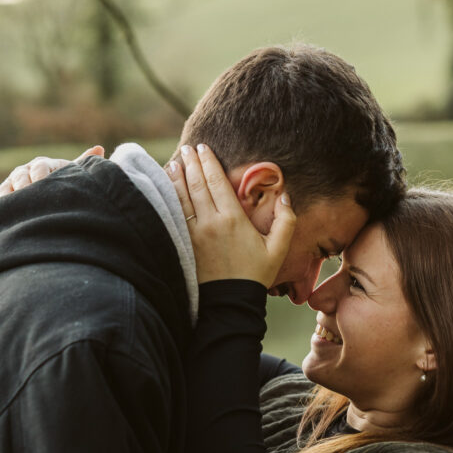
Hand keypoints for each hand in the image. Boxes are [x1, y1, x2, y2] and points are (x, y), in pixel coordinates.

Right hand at [0, 145, 104, 202]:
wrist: (52, 193)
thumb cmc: (64, 183)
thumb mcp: (73, 173)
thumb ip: (82, 163)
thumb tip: (100, 148)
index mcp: (42, 164)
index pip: (40, 167)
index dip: (41, 176)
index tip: (43, 185)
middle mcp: (25, 171)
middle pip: (20, 176)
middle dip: (23, 187)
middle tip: (27, 197)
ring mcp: (12, 184)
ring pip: (6, 187)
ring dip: (7, 195)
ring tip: (11, 205)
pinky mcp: (4, 197)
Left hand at [167, 143, 295, 287]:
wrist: (230, 303)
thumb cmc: (255, 276)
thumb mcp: (278, 249)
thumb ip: (286, 221)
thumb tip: (286, 196)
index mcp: (233, 219)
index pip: (217, 182)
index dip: (209, 162)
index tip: (203, 149)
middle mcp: (211, 222)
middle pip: (197, 184)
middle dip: (192, 163)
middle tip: (188, 149)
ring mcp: (194, 234)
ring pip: (182, 197)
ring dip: (177, 177)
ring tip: (174, 162)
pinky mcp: (184, 244)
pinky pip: (175, 214)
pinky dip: (170, 197)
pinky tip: (166, 188)